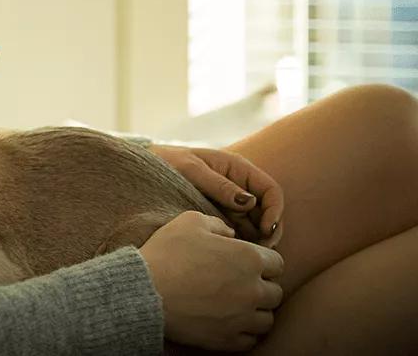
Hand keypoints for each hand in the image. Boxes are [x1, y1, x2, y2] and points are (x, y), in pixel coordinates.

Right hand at [139, 211, 284, 351]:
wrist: (144, 291)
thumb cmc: (166, 253)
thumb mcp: (189, 221)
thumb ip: (218, 224)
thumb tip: (231, 234)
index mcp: (249, 258)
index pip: (277, 263)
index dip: (262, 261)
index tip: (244, 263)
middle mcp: (253, 290)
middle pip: (275, 293)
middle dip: (261, 287)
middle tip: (239, 284)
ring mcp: (242, 318)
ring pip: (267, 319)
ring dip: (256, 312)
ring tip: (236, 306)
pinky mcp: (228, 339)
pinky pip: (250, 340)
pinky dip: (243, 332)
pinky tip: (228, 322)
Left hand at [149, 143, 283, 247]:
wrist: (142, 170)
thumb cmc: (166, 162)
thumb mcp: (191, 170)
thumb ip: (219, 185)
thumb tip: (250, 201)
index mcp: (237, 168)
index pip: (270, 190)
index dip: (274, 211)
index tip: (266, 231)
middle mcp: (238, 185)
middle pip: (266, 211)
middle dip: (268, 230)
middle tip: (262, 251)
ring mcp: (229, 201)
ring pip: (254, 223)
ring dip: (256, 239)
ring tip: (248, 255)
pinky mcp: (219, 214)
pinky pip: (237, 229)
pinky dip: (241, 241)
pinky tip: (234, 253)